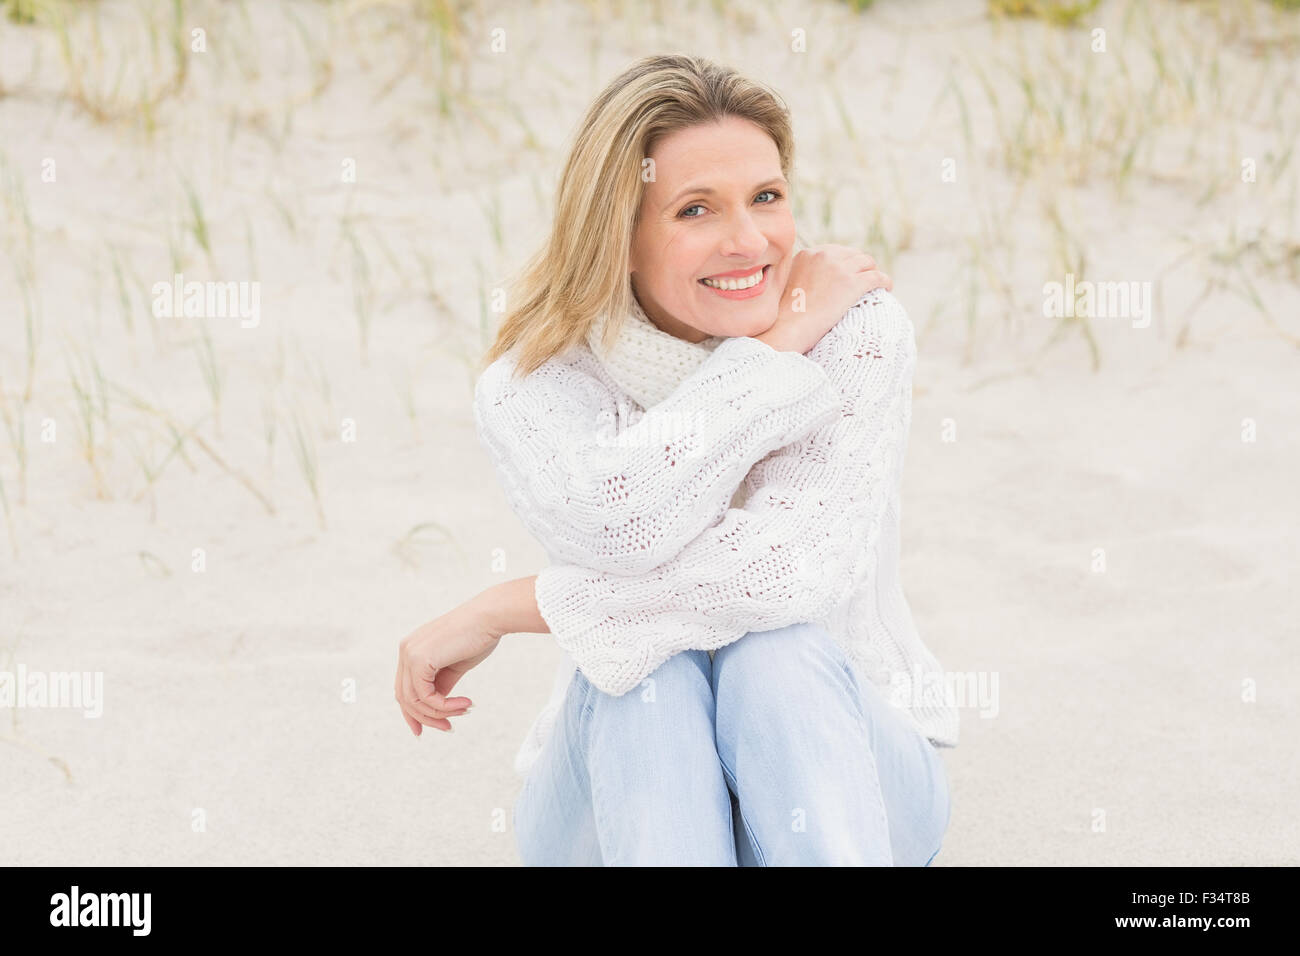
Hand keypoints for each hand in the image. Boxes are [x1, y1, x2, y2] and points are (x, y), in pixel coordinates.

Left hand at [395, 598, 500, 735]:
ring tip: (463, 711)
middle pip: (405, 697)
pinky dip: (443, 706)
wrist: (490, 617)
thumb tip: (436, 706)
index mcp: (413, 648)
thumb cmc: (478, 636)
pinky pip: (424, 696)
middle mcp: (406, 649)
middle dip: (427, 717)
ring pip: (413, 700)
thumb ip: (441, 684)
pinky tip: (463, 704)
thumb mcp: (454, 666)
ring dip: (439, 713)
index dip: (414, 713)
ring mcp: (409, 653)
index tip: (429, 728)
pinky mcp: (418, 658)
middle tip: (449, 727)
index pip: (405, 688)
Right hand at [758, 245, 891, 353]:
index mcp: (808, 254)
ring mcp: (839, 268)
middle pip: (853, 254)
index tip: (850, 272)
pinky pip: (877, 277)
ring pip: (867, 262)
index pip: (835, 251)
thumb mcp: (787, 285)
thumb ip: (801, 276)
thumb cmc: (784, 316)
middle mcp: (824, 255)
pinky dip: (885, 281)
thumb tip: (813, 283)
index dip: (845, 262)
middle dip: (860, 265)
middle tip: (865, 278)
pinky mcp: (852, 283)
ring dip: (873, 271)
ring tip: (877, 284)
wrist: (788, 327)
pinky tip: (887, 288)